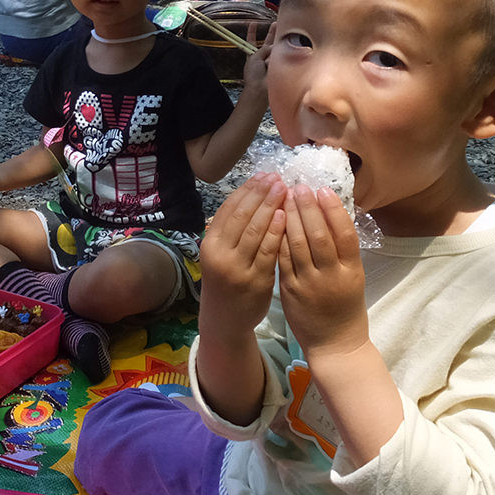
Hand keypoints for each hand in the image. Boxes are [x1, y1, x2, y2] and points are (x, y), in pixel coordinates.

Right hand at [199, 173, 287, 332]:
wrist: (224, 320)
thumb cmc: (225, 281)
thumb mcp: (219, 254)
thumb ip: (232, 230)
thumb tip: (252, 193)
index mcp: (210, 243)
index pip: (229, 209)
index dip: (247, 190)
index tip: (263, 175)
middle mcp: (220, 254)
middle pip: (242, 216)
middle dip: (260, 193)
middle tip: (277, 177)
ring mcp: (237, 268)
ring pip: (255, 230)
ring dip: (270, 206)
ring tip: (284, 189)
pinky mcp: (255, 281)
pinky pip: (268, 251)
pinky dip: (276, 232)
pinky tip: (285, 216)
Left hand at [242, 23, 274, 92]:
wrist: (261, 89)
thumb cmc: (254, 76)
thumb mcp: (254, 58)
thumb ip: (263, 49)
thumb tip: (274, 46)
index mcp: (253, 55)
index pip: (252, 41)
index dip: (252, 32)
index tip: (252, 23)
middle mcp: (263, 57)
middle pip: (268, 42)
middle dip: (272, 32)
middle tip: (276, 23)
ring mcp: (273, 61)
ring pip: (275, 50)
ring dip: (273, 52)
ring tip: (269, 62)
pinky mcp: (281, 64)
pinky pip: (282, 57)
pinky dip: (280, 57)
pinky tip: (279, 58)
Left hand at [277, 185, 368, 357]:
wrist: (335, 345)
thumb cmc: (346, 307)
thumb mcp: (353, 277)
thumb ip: (342, 251)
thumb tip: (330, 214)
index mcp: (353, 271)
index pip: (345, 234)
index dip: (333, 210)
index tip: (322, 190)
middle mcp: (332, 276)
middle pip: (319, 235)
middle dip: (307, 208)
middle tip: (298, 186)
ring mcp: (310, 284)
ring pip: (298, 245)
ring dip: (289, 218)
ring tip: (283, 198)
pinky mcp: (291, 291)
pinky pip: (283, 260)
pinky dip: (278, 239)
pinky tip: (272, 221)